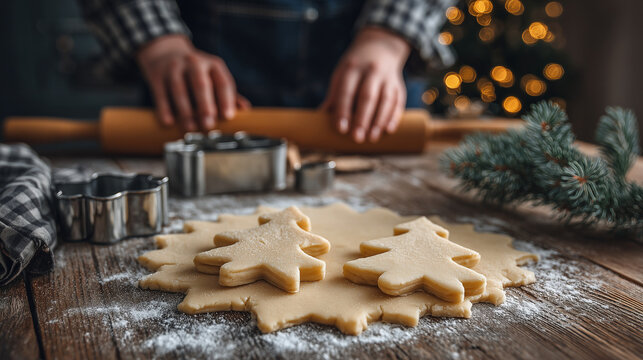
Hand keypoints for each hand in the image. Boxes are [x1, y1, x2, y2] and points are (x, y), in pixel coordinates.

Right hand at [137, 35, 250, 130]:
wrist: (165, 51)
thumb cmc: (196, 71)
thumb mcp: (213, 76)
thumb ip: (229, 93)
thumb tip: (245, 110)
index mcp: (213, 64)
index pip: (223, 82)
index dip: (226, 99)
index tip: (228, 116)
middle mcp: (194, 62)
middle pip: (201, 84)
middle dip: (205, 105)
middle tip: (208, 124)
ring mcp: (174, 67)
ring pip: (179, 89)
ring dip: (185, 110)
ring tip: (190, 127)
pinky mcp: (157, 74)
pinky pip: (160, 93)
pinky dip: (165, 108)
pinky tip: (169, 122)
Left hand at [322, 27, 409, 142]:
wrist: (380, 47)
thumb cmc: (354, 68)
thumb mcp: (341, 75)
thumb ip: (334, 96)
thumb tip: (319, 119)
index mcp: (352, 68)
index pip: (347, 91)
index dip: (343, 110)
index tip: (341, 129)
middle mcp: (371, 71)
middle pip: (367, 96)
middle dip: (362, 119)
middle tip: (356, 138)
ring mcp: (387, 78)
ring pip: (385, 100)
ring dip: (379, 121)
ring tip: (372, 138)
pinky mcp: (398, 86)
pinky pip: (398, 102)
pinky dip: (394, 116)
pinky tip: (388, 130)